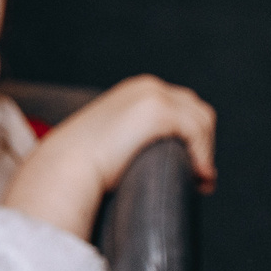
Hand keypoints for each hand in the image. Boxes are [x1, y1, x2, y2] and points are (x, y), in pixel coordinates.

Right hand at [1, 75, 217, 238]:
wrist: (65, 168)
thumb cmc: (85, 166)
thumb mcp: (118, 142)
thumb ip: (140, 140)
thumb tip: (167, 157)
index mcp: (138, 91)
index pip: (184, 107)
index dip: (196, 139)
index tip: (196, 170)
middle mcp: (147, 86)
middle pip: (198, 111)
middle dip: (204, 145)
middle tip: (202, 180)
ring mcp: (153, 95)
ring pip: (202, 122)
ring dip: (206, 153)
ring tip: (200, 183)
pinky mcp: (158, 110)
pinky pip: (196, 132)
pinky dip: (203, 156)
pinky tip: (198, 177)